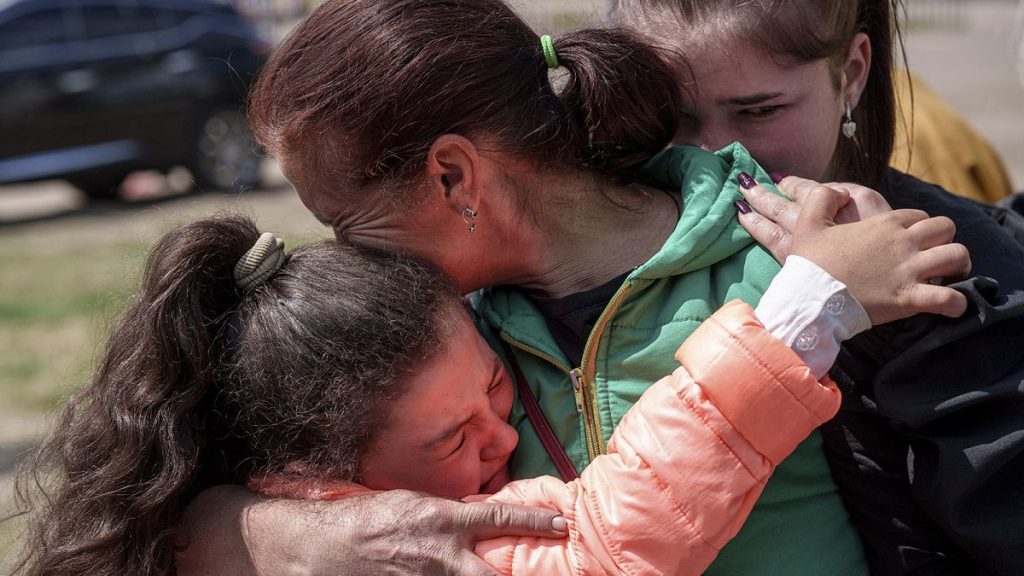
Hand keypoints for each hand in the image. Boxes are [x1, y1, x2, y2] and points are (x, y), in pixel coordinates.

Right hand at [176, 485, 565, 575]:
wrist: (315, 547)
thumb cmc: (362, 519)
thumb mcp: (410, 505)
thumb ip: (446, 516)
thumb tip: (475, 520)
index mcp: (441, 519)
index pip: (499, 516)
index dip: (534, 520)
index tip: (561, 524)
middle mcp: (440, 554)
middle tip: (552, 571)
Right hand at [738, 180, 970, 324]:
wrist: (809, 298)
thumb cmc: (811, 263)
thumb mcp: (809, 223)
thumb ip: (823, 198)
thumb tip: (841, 191)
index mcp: (883, 224)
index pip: (917, 215)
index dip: (917, 225)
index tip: (909, 239)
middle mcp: (903, 243)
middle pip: (945, 228)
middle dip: (944, 238)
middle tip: (934, 252)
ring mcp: (910, 271)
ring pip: (957, 256)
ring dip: (959, 265)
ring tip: (951, 274)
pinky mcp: (910, 299)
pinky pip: (948, 299)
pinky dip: (955, 303)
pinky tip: (953, 306)